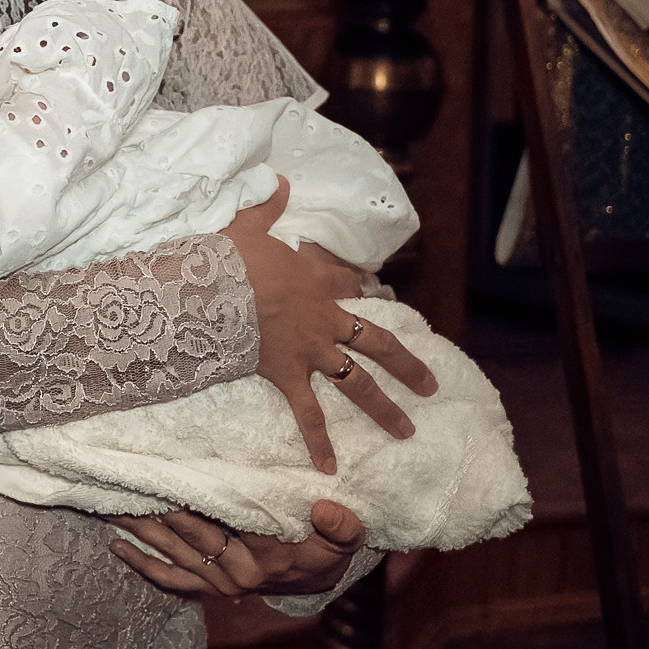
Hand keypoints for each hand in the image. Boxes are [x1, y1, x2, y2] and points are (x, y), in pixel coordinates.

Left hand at [109, 500, 367, 598]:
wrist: (318, 580)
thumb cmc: (326, 550)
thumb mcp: (344, 540)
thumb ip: (341, 527)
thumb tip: (327, 510)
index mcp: (266, 557)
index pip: (223, 524)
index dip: (191, 502)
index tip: (164, 480)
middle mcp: (237, 574)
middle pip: (188, 536)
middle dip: (154, 508)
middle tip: (122, 482)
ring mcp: (218, 583)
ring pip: (172, 554)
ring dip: (138, 530)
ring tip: (106, 505)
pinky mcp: (207, 588)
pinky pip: (171, 579)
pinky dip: (143, 565)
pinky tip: (116, 546)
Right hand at [221, 177, 436, 473]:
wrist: (217, 288)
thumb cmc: (232, 257)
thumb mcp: (249, 224)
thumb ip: (269, 206)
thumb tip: (281, 180)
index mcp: (317, 283)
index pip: (348, 285)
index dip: (359, 286)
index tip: (368, 288)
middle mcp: (325, 321)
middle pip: (377, 344)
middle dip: (406, 366)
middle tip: (430, 386)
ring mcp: (311, 352)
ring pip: (357, 383)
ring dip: (383, 409)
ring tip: (406, 431)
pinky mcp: (288, 376)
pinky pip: (308, 414)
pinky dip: (318, 442)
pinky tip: (330, 468)